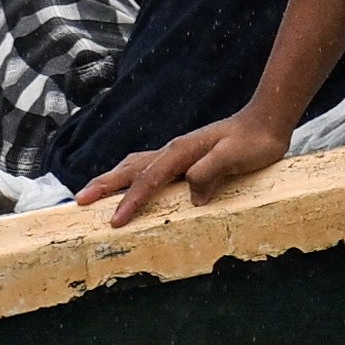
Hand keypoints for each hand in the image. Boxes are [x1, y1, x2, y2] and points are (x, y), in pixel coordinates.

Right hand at [76, 109, 287, 223]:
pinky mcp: (183, 157)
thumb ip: (211, 171)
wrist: (265, 123)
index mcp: (181, 152)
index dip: (131, 201)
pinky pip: (147, 168)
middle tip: (79, 201)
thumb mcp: (235, 157)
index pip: (149, 180)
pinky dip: (129, 176)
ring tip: (91, 193)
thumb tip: (190, 193)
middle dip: (104, 185)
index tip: (115, 221)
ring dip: (112, 179)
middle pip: (130, 169)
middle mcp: (173, 150)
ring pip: (135, 166)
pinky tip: (128, 183)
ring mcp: (176, 152)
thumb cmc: (252, 143)